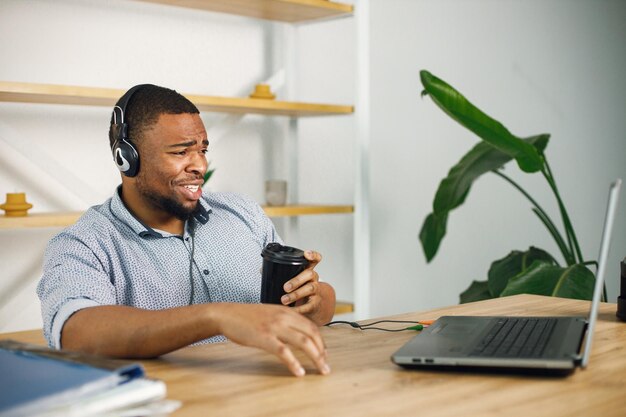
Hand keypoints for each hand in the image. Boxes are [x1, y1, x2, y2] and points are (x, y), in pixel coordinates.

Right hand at [212, 303, 329, 376]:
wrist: (227, 314)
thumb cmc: (247, 316)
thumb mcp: (271, 313)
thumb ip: (285, 321)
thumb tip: (297, 334)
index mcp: (287, 311)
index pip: (312, 326)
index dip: (321, 341)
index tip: (324, 353)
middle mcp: (284, 317)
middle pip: (312, 334)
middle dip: (322, 350)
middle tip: (325, 364)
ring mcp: (275, 327)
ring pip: (303, 342)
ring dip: (316, 357)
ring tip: (321, 369)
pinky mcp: (265, 337)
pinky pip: (284, 352)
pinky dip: (294, 363)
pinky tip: (299, 372)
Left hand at [281, 250, 335, 324]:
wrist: (313, 305)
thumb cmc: (300, 289)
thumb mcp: (294, 278)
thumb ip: (281, 273)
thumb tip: (262, 270)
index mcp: (307, 270)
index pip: (314, 259)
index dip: (312, 255)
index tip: (306, 254)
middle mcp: (313, 278)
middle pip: (309, 274)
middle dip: (297, 280)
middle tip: (285, 287)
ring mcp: (316, 290)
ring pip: (310, 289)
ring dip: (296, 294)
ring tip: (284, 300)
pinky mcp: (315, 303)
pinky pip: (308, 305)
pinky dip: (299, 309)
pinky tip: (291, 310)